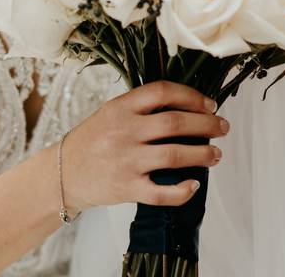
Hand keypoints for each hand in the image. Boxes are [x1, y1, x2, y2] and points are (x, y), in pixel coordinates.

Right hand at [61, 81, 228, 212]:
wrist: (62, 174)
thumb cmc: (91, 141)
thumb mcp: (110, 113)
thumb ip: (141, 107)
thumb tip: (187, 106)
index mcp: (121, 107)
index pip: (163, 92)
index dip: (192, 96)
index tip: (210, 104)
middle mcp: (124, 131)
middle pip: (175, 123)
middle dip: (206, 124)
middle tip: (223, 128)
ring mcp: (125, 161)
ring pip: (175, 155)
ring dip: (203, 154)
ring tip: (216, 154)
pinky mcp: (126, 188)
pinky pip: (161, 192)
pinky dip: (182, 190)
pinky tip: (194, 185)